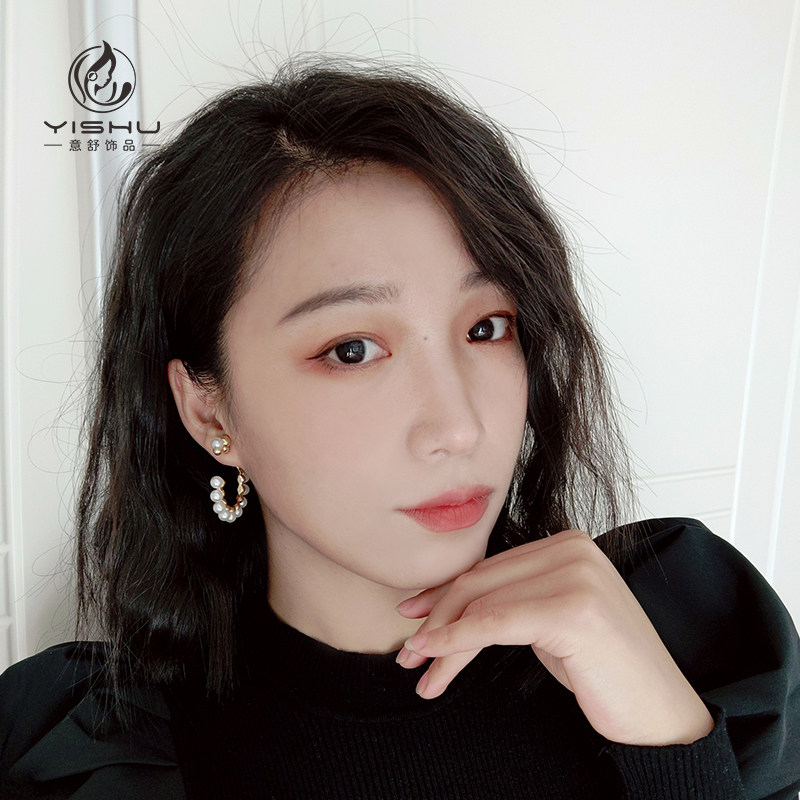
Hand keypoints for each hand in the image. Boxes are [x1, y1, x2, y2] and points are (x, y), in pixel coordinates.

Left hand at [395, 528, 714, 745]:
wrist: (659, 713)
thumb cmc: (603, 668)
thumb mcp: (548, 622)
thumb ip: (512, 598)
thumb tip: (448, 602)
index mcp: (567, 543)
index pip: (490, 567)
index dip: (445, 593)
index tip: (415, 614)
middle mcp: (572, 548)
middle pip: (481, 582)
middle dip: (437, 617)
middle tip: (408, 652)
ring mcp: (575, 574)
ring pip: (482, 605)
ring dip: (442, 639)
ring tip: (418, 668)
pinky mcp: (572, 608)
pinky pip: (495, 623)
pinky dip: (457, 641)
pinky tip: (435, 657)